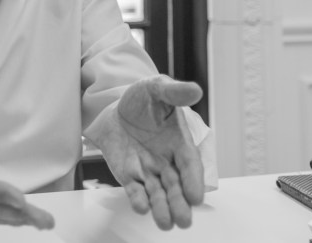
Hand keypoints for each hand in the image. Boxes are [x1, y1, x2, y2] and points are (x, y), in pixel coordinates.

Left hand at [88, 75, 204, 229]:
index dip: (193, 180)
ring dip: (162, 208)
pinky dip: (138, 199)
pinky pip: (135, 190)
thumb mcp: (156, 89)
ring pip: (157, 193)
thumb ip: (174, 92)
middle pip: (176, 185)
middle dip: (180, 203)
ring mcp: (148, 169)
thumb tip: (195, 89)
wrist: (114, 105)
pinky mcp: (129, 175)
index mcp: (179, 141)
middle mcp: (167, 160)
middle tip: (184, 220)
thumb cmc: (142, 98)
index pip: (189, 163)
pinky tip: (141, 207)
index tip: (196, 196)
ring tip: (166, 223)